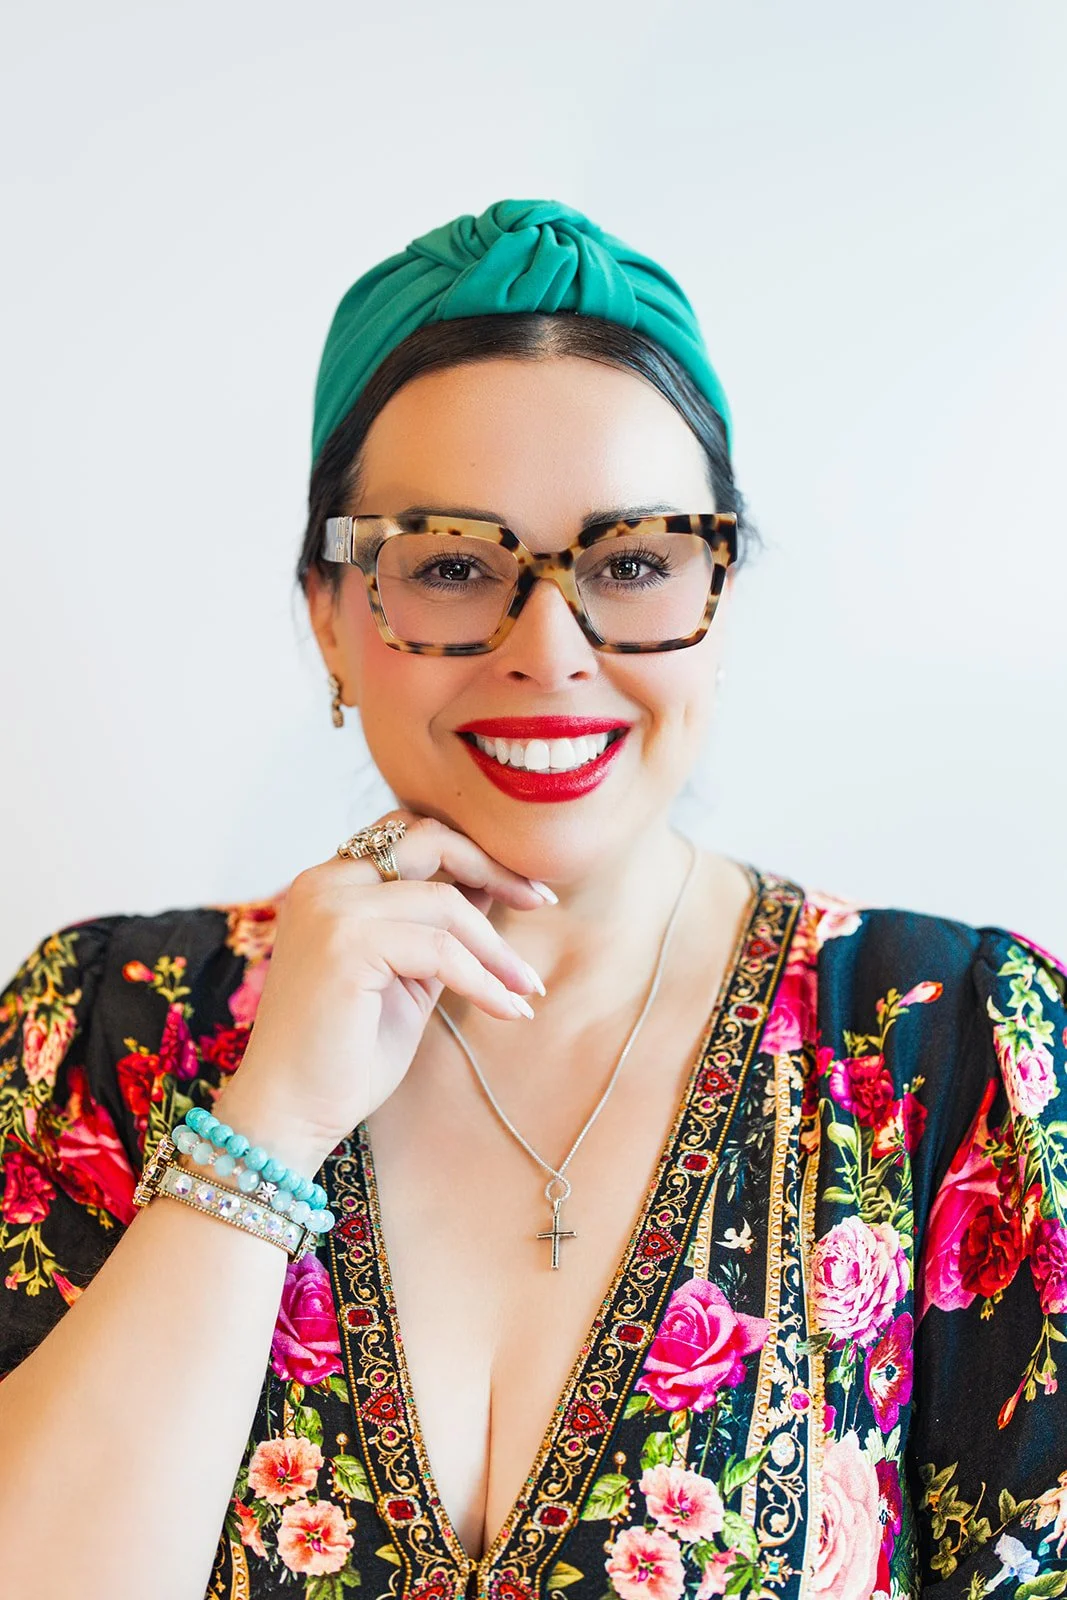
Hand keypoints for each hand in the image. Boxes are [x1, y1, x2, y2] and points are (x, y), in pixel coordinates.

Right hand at [210, 812, 550, 1175]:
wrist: (290, 1114)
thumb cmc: (345, 1055)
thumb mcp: (407, 977)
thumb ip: (438, 930)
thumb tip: (492, 889)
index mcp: (331, 884)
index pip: (411, 835)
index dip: (474, 854)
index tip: (527, 891)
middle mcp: (325, 884)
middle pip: (428, 840)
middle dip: (494, 867)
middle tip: (542, 902)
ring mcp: (331, 910)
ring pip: (444, 902)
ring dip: (496, 947)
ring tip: (527, 987)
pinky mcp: (346, 945)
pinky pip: (441, 951)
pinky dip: (484, 981)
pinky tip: (508, 1010)